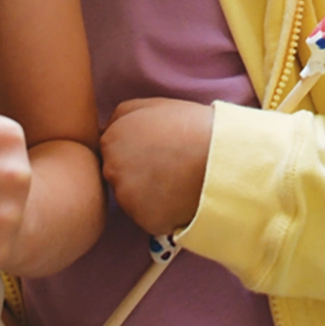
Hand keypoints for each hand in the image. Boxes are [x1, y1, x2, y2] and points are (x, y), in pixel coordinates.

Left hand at [100, 98, 213, 234]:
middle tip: (167, 166)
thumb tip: (105, 129)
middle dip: (137, 174)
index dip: (134, 153)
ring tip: (176, 179)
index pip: (111, 153)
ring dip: (148, 195)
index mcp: (111, 141)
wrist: (219, 155)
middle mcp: (112, 170)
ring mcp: (127, 198)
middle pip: (118, 177)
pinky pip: (149, 218)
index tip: (155, 152)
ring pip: (132, 200)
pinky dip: (162, 212)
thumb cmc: (189, 125)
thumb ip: (120, 117)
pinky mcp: (145, 220)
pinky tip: (179, 196)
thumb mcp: (150, 105)